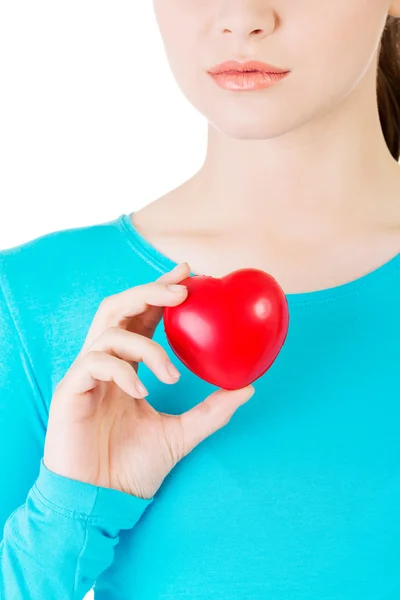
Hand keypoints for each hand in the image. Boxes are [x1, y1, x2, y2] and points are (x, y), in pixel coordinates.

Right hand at [43, 262, 254, 498]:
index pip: (143, 316)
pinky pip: (95, 363)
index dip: (162, 291)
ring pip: (109, 331)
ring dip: (146, 345)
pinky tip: (142, 392)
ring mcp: (86, 375)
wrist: (101, 500)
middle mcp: (106, 362)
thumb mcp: (182, 434)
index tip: (191, 274)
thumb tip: (247, 387)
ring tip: (170, 373)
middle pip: (119, 308)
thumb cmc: (133, 466)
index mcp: (128, 365)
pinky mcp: (71, 391)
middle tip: (183, 289)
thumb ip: (211, 410)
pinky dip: (124, 371)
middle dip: (150, 291)